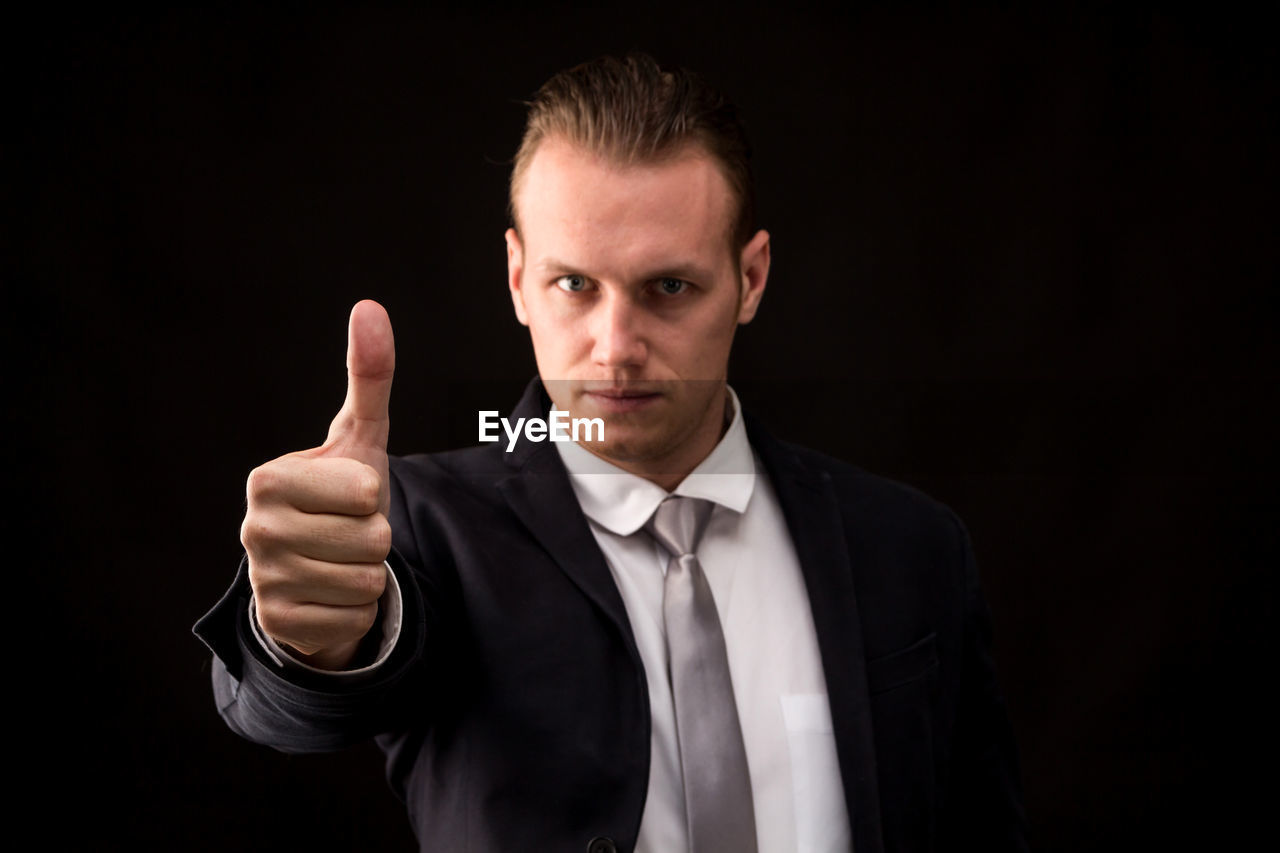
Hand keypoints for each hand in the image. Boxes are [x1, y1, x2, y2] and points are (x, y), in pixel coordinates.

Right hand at [241, 300, 395, 669]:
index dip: (371, 494)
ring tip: (340, 561)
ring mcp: (262, 582)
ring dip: (366, 574)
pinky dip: (354, 610)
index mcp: (267, 479)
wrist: (317, 567)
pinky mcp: (280, 626)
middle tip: (347, 532)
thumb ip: (369, 375)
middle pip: (372, 539)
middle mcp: (253, 530)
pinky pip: (354, 619)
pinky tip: (330, 595)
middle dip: (375, 538)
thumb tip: (370, 307)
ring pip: (366, 582)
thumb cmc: (342, 494)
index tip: (346, 494)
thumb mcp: (360, 437)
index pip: (365, 491)